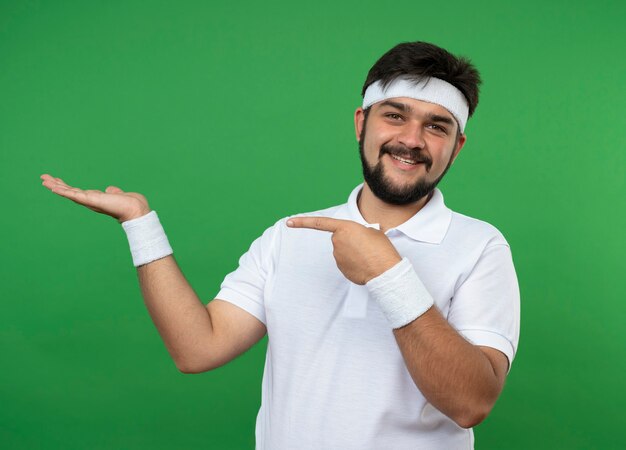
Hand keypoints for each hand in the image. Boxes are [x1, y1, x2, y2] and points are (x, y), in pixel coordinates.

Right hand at [40, 174, 150, 222]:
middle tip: (44, 179)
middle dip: (57, 185)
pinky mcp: (90, 200)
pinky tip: (53, 187)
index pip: (79, 192)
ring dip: (56, 186)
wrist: (136, 210)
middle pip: (70, 192)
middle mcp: (91, 201)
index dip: (68, 188)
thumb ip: (113, 192)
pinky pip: (73, 194)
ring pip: (69, 192)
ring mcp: (89, 201)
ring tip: (43, 180)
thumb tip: (110, 189)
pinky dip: (63, 191)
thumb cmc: (131, 204)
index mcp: (96, 199)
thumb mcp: (119, 195)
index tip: (58, 182)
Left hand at [287, 217, 401, 284]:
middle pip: (339, 238)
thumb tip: (356, 239)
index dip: (303, 222)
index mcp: (344, 228)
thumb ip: (358, 232)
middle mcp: (337, 242)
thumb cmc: (381, 249)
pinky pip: (346, 263)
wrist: (385, 271)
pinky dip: (354, 263)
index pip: (319, 223)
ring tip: (368, 255)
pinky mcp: (341, 269)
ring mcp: (337, 257)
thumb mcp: (372, 232)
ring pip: (343, 251)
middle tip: (365, 246)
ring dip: (352, 252)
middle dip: (349, 241)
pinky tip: (364, 264)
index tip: (289, 222)